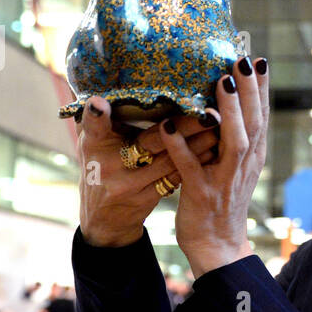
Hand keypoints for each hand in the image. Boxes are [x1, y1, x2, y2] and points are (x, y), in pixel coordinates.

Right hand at [77, 95, 220, 247]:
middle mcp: (109, 165)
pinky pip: (175, 177)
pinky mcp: (145, 199)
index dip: (96, 114)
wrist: (105, 218)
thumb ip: (99, 120)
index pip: (94, 126)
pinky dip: (194, 163)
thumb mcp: (92, 143)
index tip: (100, 102)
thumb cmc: (99, 166)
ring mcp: (128, 185)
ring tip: (220, 126)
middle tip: (208, 112)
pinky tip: (213, 150)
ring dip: (197, 144)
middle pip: (150, 141)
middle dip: (183, 126)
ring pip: (170, 160)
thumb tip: (101, 94)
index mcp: (92, 145)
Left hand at [155, 56, 267, 277]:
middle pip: (254, 124)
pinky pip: (190, 166)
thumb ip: (234, 140)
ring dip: (228, 112)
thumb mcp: (235, 169)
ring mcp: (224, 180)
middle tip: (244, 60)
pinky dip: (180, 145)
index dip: (261, 89)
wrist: (217, 247)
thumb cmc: (221, 202)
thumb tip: (225, 104)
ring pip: (233, 142)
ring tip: (221, 83)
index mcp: (252, 158)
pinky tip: (168, 124)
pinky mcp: (201, 194)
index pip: (262, 117)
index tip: (257, 59)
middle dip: (251, 91)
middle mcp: (243, 166)